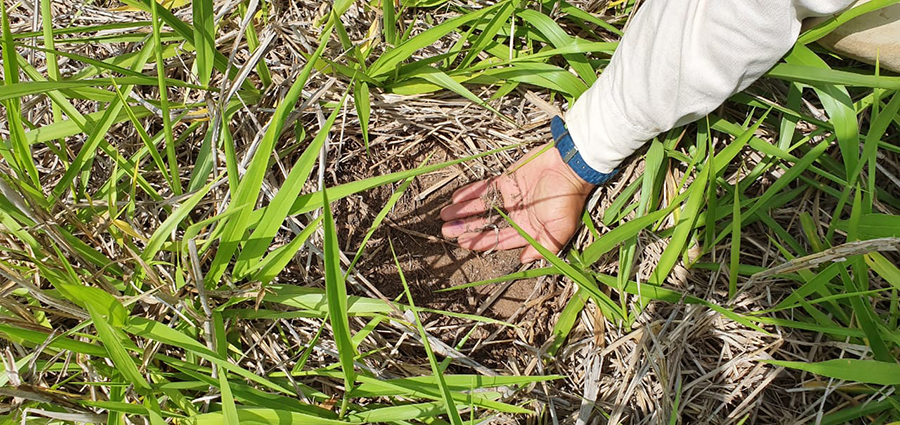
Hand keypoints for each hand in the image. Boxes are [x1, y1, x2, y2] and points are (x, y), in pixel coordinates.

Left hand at [440, 143, 594, 262]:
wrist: (570, 167)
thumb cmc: (567, 200)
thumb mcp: (559, 230)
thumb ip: (543, 248)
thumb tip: (525, 262)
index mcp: (528, 229)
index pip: (499, 239)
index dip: (480, 242)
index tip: (462, 243)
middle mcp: (517, 215)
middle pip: (486, 224)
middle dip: (466, 228)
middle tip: (445, 232)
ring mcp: (511, 197)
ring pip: (482, 206)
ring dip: (463, 211)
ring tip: (444, 215)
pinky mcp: (508, 179)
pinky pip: (485, 187)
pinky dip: (471, 192)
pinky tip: (456, 197)